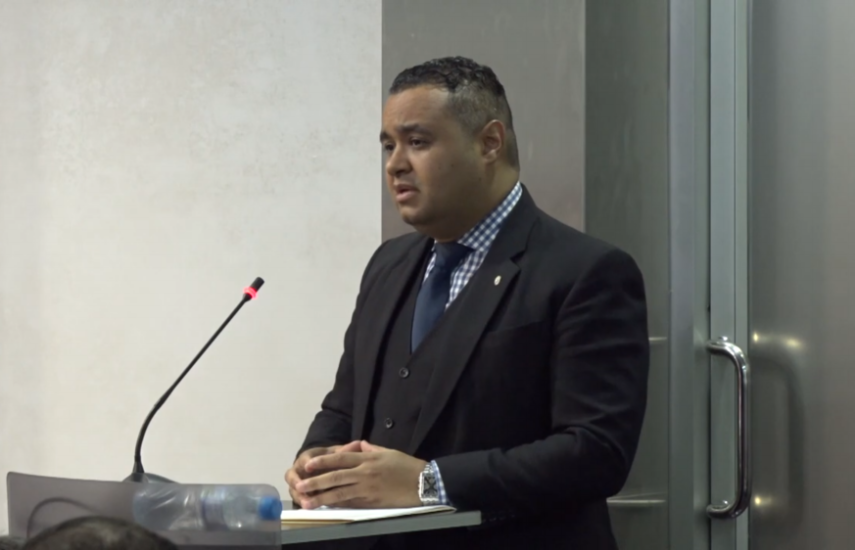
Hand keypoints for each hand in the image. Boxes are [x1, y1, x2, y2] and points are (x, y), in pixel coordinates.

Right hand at [285, 441, 361, 504]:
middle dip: (296, 481)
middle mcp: (300, 468)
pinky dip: (302, 501)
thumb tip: (358, 444)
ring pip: (293, 488)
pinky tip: (308, 507)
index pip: (306, 457)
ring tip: (305, 503)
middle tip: (300, 488)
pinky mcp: (300, 492)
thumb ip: (347, 450)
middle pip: (292, 474)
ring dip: (298, 495)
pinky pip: (297, 497)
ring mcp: (298, 481)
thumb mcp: (341, 454)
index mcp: (310, 456)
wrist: (329, 467)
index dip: (306, 462)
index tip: (309, 466)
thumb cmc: (334, 459)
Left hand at [295, 441, 426, 508]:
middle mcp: (365, 473)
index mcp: (367, 458)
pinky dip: (337, 505)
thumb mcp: (388, 452)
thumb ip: (371, 449)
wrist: (424, 483)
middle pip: (335, 476)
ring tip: (306, 502)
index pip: (340, 458)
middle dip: (315, 481)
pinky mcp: (372, 502)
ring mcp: (367, 489)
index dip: (322, 461)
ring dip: (321, 497)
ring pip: (339, 493)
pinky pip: (351, 503)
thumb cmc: (407, 466)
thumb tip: (359, 445)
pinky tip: (326, 507)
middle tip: (299, 485)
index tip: (307, 464)